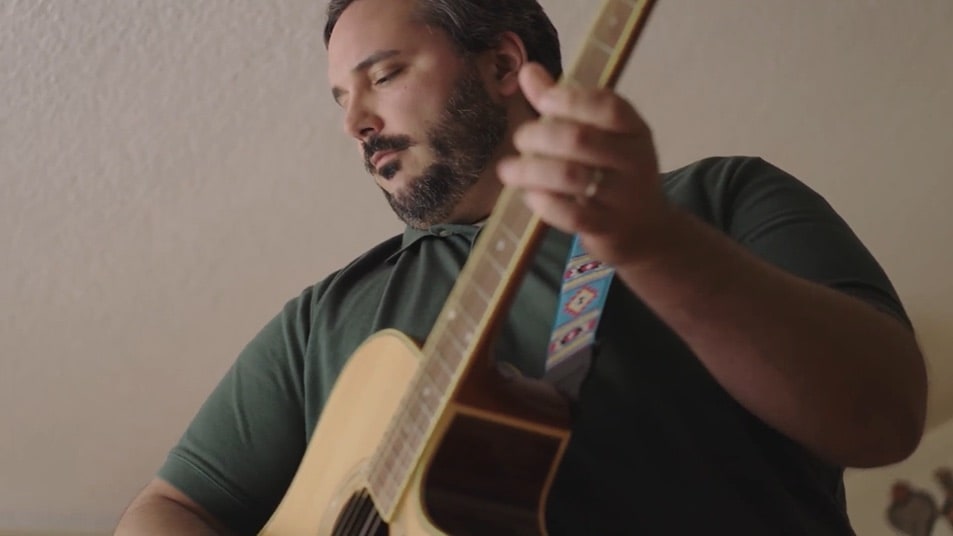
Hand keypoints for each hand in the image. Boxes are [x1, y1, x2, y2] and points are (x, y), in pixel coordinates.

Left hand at [498, 63, 671, 266]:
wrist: (645, 228)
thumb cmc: (614, 172)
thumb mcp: (601, 134)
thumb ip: (565, 103)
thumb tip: (528, 71)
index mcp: (634, 129)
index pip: (608, 107)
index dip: (571, 100)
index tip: (544, 101)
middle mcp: (634, 160)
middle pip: (580, 139)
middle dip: (539, 136)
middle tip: (520, 139)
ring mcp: (622, 196)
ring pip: (570, 176)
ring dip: (531, 169)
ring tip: (508, 170)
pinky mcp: (606, 226)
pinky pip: (569, 213)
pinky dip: (542, 201)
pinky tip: (528, 194)